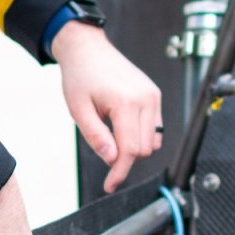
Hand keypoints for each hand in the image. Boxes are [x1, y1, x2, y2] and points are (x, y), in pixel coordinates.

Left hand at [53, 20, 163, 191]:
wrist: (88, 49)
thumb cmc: (80, 77)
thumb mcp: (79, 110)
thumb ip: (96, 137)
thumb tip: (113, 160)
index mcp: (126, 103)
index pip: (130, 150)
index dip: (119, 172)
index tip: (109, 186)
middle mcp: (146, 99)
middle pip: (144, 149)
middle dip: (125, 159)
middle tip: (104, 152)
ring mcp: (153, 96)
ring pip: (154, 141)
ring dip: (134, 148)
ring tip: (111, 136)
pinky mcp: (154, 94)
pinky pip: (156, 128)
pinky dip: (142, 136)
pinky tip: (122, 128)